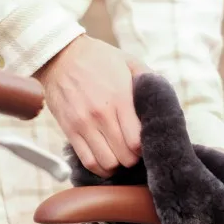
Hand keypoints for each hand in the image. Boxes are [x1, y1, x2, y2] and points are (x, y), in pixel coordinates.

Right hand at [35, 35, 148, 177]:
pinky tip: (105, 160)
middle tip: (132, 151)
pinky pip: (88, 161)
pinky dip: (99, 168)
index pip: (137, 141)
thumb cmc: (99, 60)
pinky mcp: (69, 130)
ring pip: (107, 163)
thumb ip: (149, 80)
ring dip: (117, 165)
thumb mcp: (128, 61)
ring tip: (119, 156)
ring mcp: (83, 124)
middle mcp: (101, 114)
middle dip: (133, 158)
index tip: (144, 143)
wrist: (60, 55)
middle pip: (125, 157)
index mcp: (120, 98)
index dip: (145, 148)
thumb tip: (163, 100)